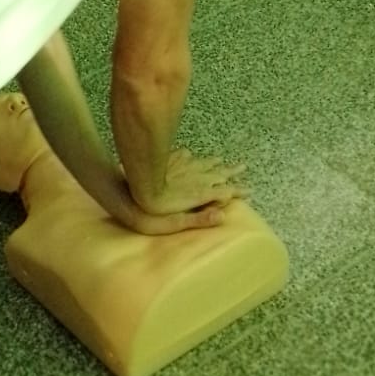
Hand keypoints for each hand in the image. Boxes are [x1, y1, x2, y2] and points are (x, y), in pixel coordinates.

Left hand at [130, 147, 245, 219]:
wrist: (125, 192)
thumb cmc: (149, 214)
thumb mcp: (175, 222)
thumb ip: (199, 218)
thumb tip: (222, 216)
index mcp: (197, 193)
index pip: (223, 191)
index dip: (237, 191)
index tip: (249, 190)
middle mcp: (192, 177)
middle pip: (215, 172)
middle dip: (230, 171)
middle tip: (243, 166)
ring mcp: (179, 167)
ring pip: (200, 162)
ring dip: (212, 162)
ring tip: (220, 159)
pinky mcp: (164, 162)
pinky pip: (181, 156)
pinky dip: (189, 156)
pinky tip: (188, 153)